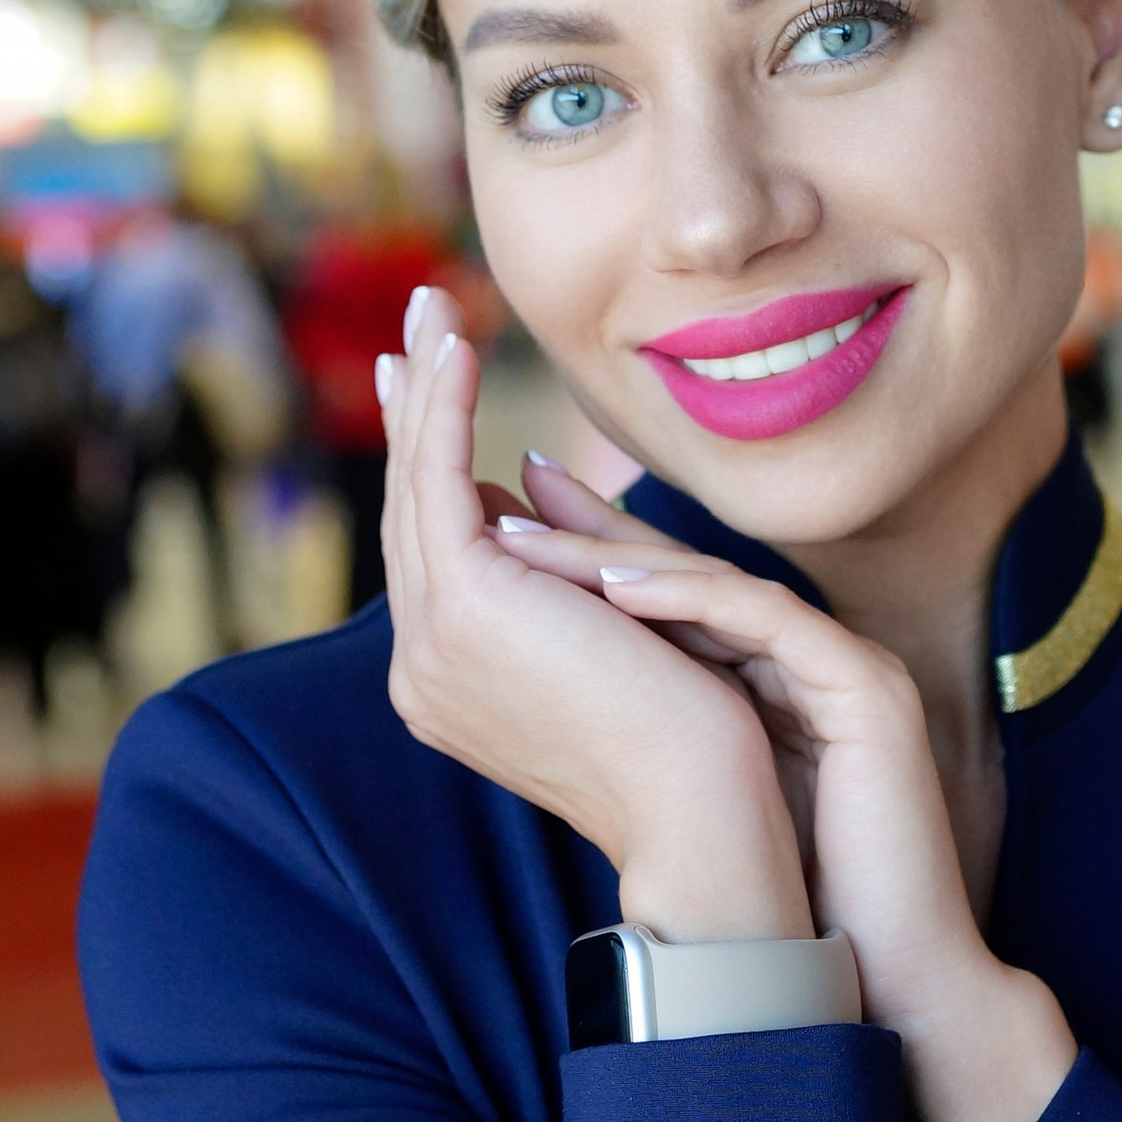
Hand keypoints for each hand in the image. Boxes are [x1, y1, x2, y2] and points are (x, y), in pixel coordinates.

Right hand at [377, 291, 808, 941]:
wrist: (708, 811)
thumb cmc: (694, 739)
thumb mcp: (611, 631)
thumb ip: (565, 569)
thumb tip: (525, 484)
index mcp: (457, 681)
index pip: (437, 549)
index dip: (431, 461)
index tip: (431, 387)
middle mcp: (424, 668)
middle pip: (414, 511)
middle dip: (414, 410)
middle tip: (420, 324)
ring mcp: (431, 643)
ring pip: (419, 486)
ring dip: (427, 387)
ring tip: (437, 309)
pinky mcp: (463, 606)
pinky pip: (441, 477)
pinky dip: (446, 404)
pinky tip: (460, 345)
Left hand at [494, 488, 1075, 1121]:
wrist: (889, 974)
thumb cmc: (797, 902)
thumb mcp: (703, 802)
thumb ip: (656, 738)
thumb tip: (554, 707)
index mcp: (776, 679)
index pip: (671, 599)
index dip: (589, 554)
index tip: (507, 520)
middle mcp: (814, 656)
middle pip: (691, 574)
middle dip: (594, 524)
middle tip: (512, 482)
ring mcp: (847, 665)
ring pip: (722, 586)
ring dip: (622, 554)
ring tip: (537, 537)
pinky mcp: (868, 690)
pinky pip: (770, 622)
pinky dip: (690, 599)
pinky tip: (616, 588)